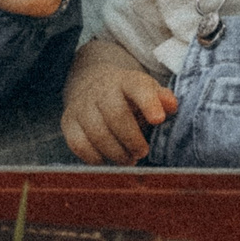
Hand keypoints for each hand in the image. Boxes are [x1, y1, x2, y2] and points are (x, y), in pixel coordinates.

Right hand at [62, 48, 179, 164]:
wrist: (92, 85)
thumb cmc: (128, 96)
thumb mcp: (147, 91)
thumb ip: (162, 99)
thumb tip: (171, 106)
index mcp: (126, 81)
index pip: (138, 87)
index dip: (149, 103)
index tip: (159, 120)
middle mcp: (101, 90)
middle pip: (115, 115)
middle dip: (132, 139)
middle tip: (142, 152)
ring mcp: (81, 106)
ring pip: (97, 134)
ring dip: (117, 153)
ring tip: (129, 159)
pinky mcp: (68, 122)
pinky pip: (79, 145)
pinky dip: (96, 158)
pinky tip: (108, 159)